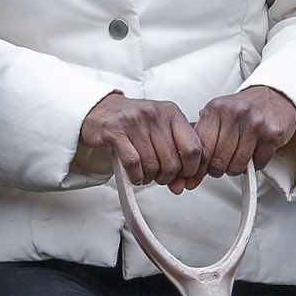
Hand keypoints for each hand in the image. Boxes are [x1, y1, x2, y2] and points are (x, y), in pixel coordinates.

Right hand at [73, 90, 205, 191]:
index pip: (194, 148)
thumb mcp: (160, 131)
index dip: (191, 169)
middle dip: (167, 177)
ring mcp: (134, 121)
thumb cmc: (134, 121)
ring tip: (145, 175)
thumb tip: (181, 185)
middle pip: (172, 161)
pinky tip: (135, 175)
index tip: (184, 175)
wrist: (102, 109)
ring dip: (150, 178)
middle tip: (160, 177)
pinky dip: (136, 176)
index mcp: (171, 112)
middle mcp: (154, 114)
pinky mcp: (114, 132)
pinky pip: (133, 164)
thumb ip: (175, 155)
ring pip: (152, 165)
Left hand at [195, 85, 295, 178]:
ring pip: (237, 165)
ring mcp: (255, 123)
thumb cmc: (244, 109)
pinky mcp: (272, 134)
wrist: (275, 96)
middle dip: (218, 169)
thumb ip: (203, 139)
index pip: (201, 149)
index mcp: (216, 108)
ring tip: (238, 157)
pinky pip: (258, 164)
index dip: (200, 166)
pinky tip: (254, 152)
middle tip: (222, 164)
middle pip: (218, 160)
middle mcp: (235, 114)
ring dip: (236, 168)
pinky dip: (255, 164)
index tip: (203, 169)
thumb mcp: (218, 115)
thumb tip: (192, 172)